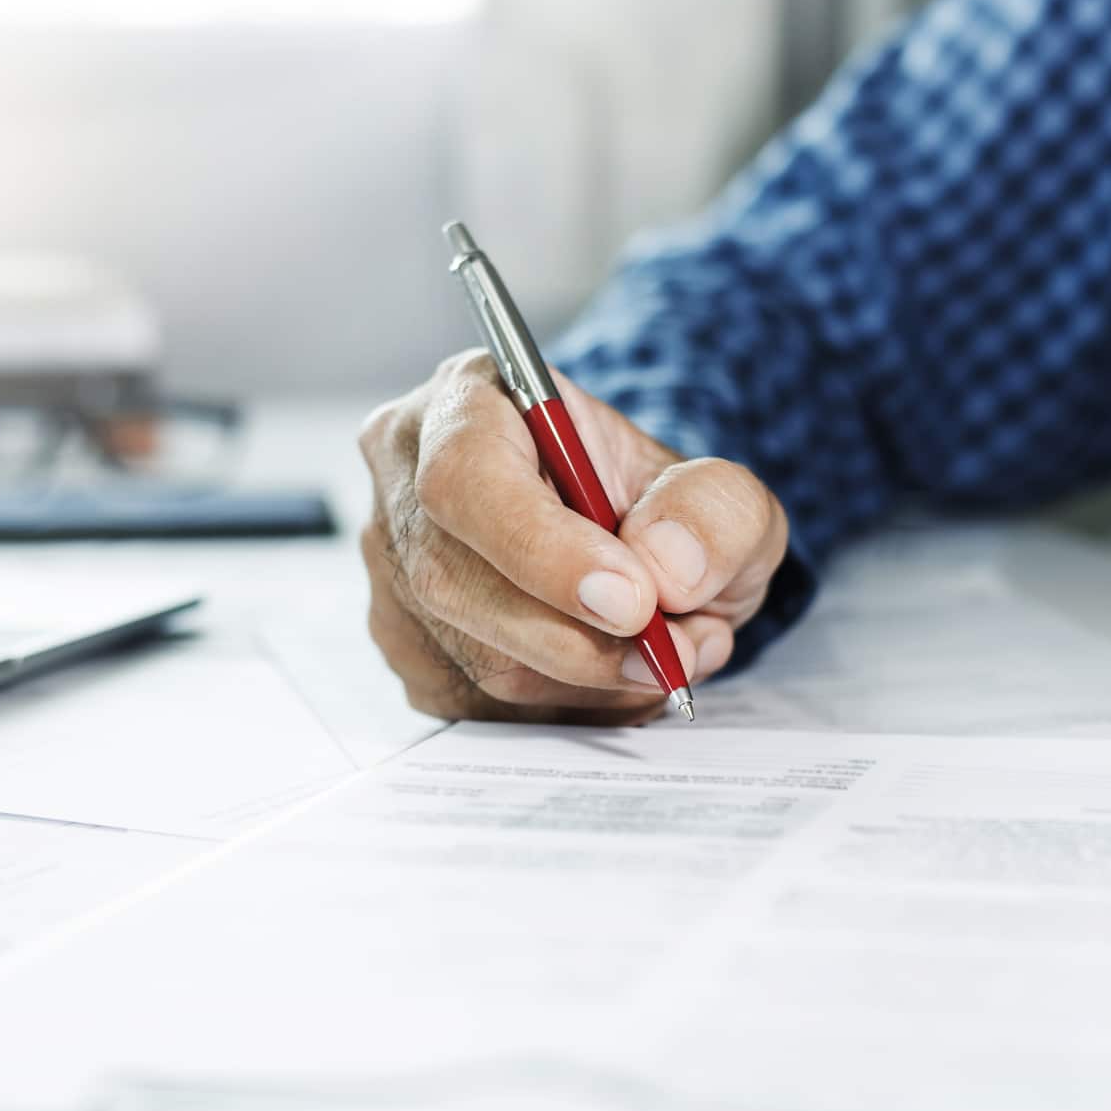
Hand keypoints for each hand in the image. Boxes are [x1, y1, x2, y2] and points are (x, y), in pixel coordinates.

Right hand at [357, 351, 787, 723]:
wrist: (638, 558)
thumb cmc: (656, 511)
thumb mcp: (718, 494)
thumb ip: (712, 513)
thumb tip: (665, 569)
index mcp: (469, 402)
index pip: (467, 476)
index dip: (545, 550)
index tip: (633, 601)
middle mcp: (406, 481)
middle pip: (455, 581)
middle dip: (576, 638)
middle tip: (668, 653)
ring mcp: (393, 573)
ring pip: (471, 657)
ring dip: (584, 681)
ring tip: (661, 656)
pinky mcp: (408, 652)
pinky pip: (477, 706)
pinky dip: (564, 707)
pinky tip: (612, 678)